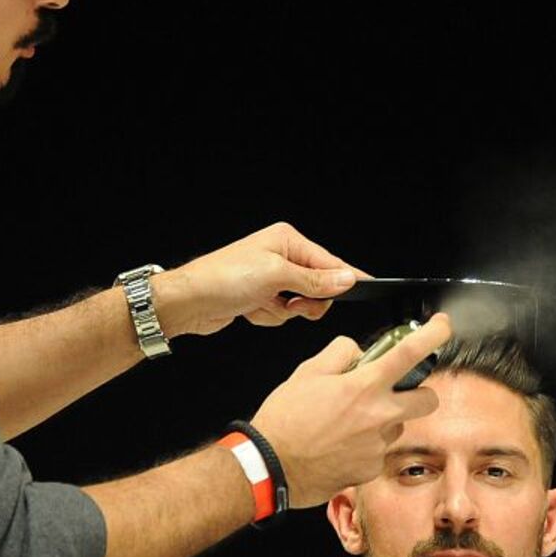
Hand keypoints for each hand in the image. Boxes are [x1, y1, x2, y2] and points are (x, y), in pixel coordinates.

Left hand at [154, 222, 364, 336]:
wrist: (189, 302)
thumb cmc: (223, 278)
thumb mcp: (276, 277)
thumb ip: (314, 281)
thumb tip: (345, 279)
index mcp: (286, 240)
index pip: (328, 261)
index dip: (344, 278)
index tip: (366, 288)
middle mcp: (280, 256)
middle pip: (317, 286)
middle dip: (304, 301)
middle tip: (292, 304)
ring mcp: (270, 278)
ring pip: (300, 304)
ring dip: (282, 311)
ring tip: (262, 304)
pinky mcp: (260, 297)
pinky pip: (281, 314)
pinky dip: (269, 316)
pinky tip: (251, 310)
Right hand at [248, 313, 452, 506]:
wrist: (271, 466)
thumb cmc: (284, 420)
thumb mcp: (307, 372)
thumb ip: (340, 354)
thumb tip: (357, 352)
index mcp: (364, 386)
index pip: (410, 352)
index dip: (434, 334)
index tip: (441, 327)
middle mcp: (378, 416)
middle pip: (428, 400)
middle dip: (419, 392)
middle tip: (397, 391)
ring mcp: (377, 446)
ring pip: (399, 427)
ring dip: (385, 420)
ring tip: (350, 424)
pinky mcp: (370, 470)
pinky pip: (379, 452)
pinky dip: (367, 446)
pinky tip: (342, 445)